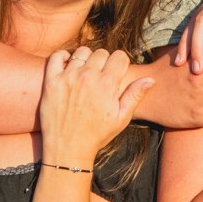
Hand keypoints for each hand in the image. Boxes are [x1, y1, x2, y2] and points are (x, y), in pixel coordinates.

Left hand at [39, 47, 154, 164]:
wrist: (68, 149)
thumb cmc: (97, 135)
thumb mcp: (121, 118)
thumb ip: (135, 95)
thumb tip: (150, 79)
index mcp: (108, 84)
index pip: (119, 56)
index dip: (121, 64)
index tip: (117, 72)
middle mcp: (88, 76)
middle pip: (102, 52)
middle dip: (105, 61)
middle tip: (101, 75)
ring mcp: (69, 77)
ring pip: (82, 52)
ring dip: (86, 59)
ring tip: (86, 72)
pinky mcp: (52, 81)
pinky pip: (57, 56)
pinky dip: (63, 56)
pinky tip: (68, 65)